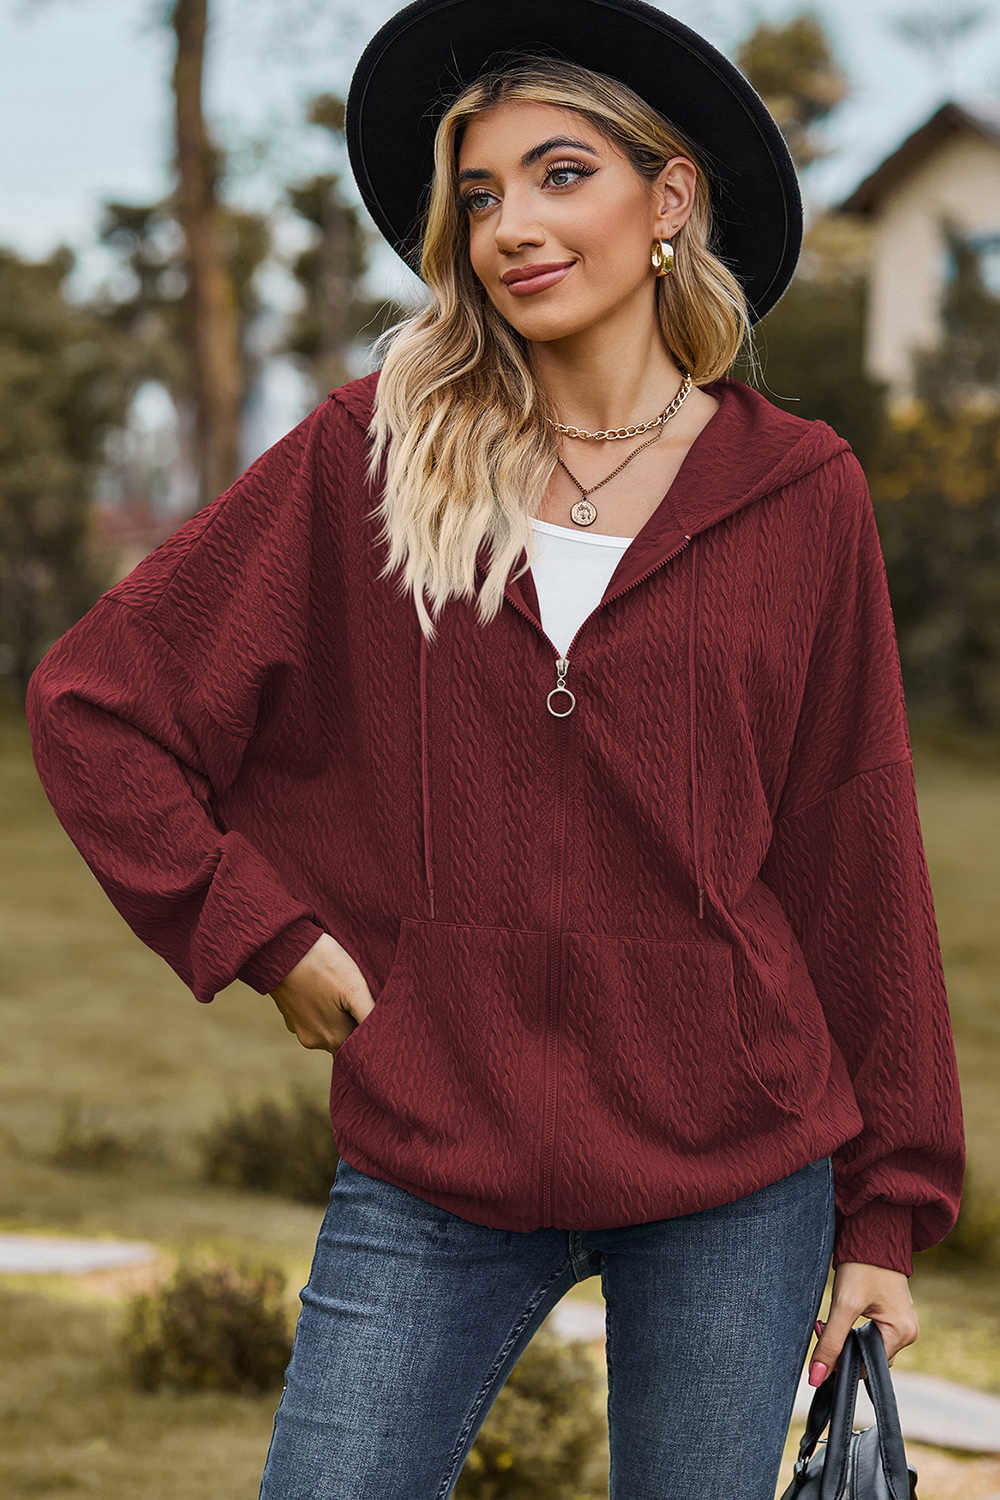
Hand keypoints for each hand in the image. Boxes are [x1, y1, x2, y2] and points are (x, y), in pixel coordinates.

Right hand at [269, 933, 375, 1054]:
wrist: (281, 948)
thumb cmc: (322, 965)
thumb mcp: (355, 988)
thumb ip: (370, 1016)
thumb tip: (384, 1040)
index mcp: (334, 1039)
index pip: (359, 1048)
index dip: (369, 1034)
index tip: (374, 1014)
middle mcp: (314, 1041)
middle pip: (345, 1038)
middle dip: (354, 1021)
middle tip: (358, 996)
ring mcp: (299, 1028)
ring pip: (328, 1026)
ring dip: (337, 1012)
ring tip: (340, 988)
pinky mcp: (289, 1014)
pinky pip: (312, 1016)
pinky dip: (320, 1005)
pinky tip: (324, 985)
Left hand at [809, 1261, 918, 1385]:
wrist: (871, 1233)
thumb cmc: (862, 1266)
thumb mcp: (844, 1305)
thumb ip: (831, 1342)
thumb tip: (817, 1377)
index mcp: (903, 1334)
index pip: (870, 1366)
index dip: (844, 1362)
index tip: (822, 1345)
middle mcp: (908, 1331)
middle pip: (869, 1356)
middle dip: (843, 1347)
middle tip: (821, 1326)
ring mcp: (901, 1321)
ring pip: (868, 1344)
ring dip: (846, 1336)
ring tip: (829, 1319)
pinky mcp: (891, 1312)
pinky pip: (871, 1332)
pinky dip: (853, 1328)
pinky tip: (841, 1314)